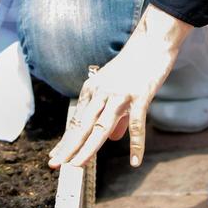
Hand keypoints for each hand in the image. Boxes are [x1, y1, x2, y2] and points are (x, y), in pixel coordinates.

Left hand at [47, 32, 177, 170]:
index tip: (56, 156)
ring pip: (101, 127)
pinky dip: (136, 145)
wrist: (152, 41)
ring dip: (87, 148)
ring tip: (77, 165)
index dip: (67, 140)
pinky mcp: (140, 96)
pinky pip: (137, 125)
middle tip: (55, 164)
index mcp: (93, 89)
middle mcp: (102, 92)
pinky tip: (135, 161)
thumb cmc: (135, 65)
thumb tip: (111, 139)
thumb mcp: (117, 88)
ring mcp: (120, 95)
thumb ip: (114, 114)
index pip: (77, 120)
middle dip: (68, 146)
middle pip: (82, 125)